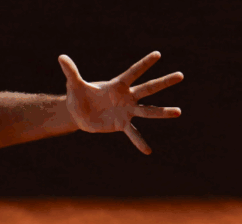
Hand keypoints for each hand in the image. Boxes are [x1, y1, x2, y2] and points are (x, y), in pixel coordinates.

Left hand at [58, 51, 183, 154]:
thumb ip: (71, 72)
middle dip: (163, 82)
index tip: (158, 54)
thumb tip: (61, 57)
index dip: (144, 64)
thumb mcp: (74, 84)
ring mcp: (127, 111)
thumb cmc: (79, 95)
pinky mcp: (122, 124)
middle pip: (148, 88)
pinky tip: (148, 151)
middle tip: (181, 75)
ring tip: (178, 111)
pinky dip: (139, 142)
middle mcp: (126, 97)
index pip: (132, 72)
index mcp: (117, 85)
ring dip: (162, 112)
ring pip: (148, 111)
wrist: (79, 113)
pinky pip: (133, 134)